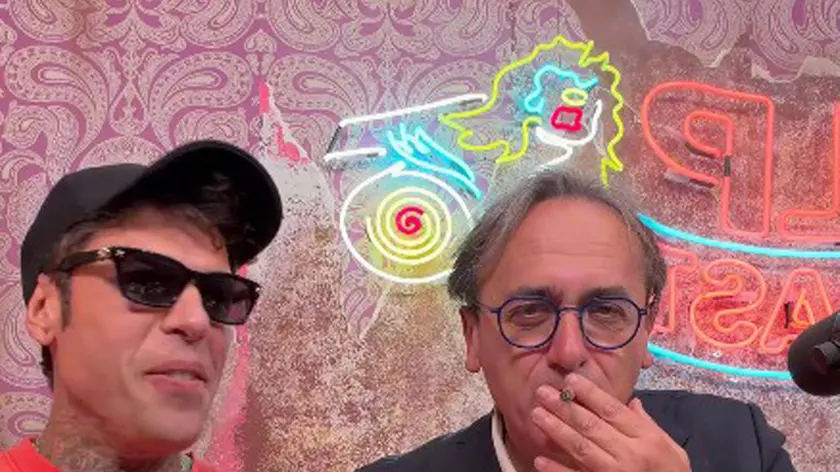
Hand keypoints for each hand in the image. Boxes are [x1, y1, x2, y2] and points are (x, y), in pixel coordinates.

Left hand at [530, 373, 690, 471]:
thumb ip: (649, 425)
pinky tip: (540, 460)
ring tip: (537, 415)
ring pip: (581, 448)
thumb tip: (631, 402)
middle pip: (591, 426)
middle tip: (542, 392)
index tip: (569, 380)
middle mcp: (630, 455)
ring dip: (556, 430)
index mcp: (647, 439)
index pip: (613, 410)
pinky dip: (558, 470)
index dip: (590, 393)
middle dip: (564, 407)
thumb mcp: (672, 449)